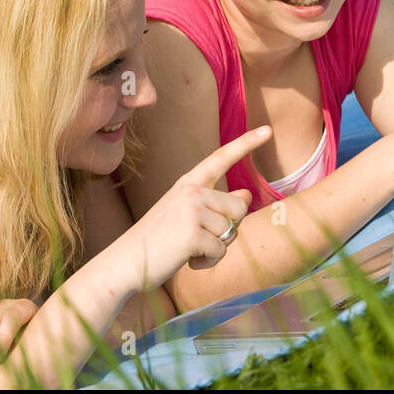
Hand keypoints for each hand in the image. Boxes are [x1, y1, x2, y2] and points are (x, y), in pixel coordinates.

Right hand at [117, 126, 267, 289]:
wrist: (125, 262)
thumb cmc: (158, 240)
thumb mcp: (187, 215)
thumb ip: (216, 204)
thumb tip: (246, 194)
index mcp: (188, 183)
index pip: (221, 158)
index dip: (246, 144)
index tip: (267, 131)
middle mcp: (191, 191)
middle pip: (239, 207)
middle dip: (228, 229)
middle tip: (198, 237)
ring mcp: (191, 211)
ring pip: (231, 232)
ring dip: (216, 248)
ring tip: (189, 248)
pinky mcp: (192, 235)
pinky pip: (220, 251)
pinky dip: (208, 262)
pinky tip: (187, 260)